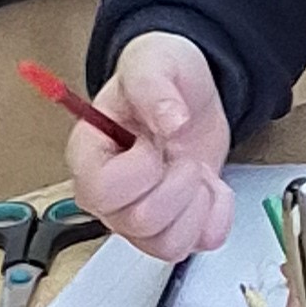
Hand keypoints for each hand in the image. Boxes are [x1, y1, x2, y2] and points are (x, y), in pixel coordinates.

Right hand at [72, 32, 233, 258]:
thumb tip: (171, 122)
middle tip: (180, 154)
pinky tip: (210, 188)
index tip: (152, 142)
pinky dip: (217, 216)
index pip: (103, 192)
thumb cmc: (161, 77)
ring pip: (169, 245)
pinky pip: (199, 244)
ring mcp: (139, 218)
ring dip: (197, 205)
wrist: (192, 94)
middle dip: (178, 185)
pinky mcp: (175, 228)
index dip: (140, 170)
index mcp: (88, 156)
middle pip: (140, 223)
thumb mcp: (153, 61)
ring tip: (195, 171)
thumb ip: (153, 86)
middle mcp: (107, 197)